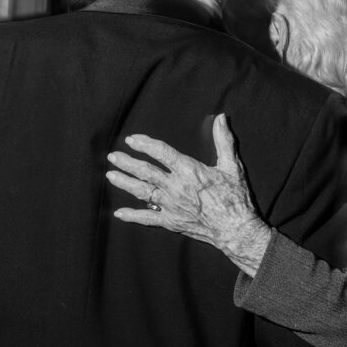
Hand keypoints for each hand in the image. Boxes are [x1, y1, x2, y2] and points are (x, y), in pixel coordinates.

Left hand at [106, 114, 271, 275]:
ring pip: (142, 192)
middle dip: (127, 162)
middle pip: (145, 172)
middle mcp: (175, 187)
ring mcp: (171, 206)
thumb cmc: (236, 197)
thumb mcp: (232, 165)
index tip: (132, 139)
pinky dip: (132, 215)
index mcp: (189, 171)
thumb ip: (224, 140)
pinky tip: (119, 213)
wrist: (236, 229)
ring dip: (125, 183)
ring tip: (110, 175)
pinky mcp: (171, 222)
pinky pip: (147, 218)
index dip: (145, 144)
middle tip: (113, 156)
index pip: (161, 152)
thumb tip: (221, 117)